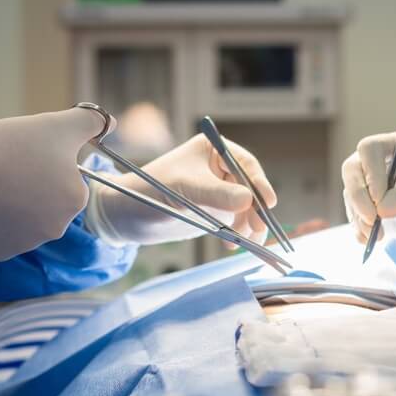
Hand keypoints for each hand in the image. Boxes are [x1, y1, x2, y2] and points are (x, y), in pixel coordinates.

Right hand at [0, 107, 110, 260]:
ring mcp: (27, 244)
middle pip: (45, 201)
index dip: (45, 163)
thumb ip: (89, 122)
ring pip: (23, 219)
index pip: (65, 179)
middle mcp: (56, 229)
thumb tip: (111, 124)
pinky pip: (0, 234)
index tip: (25, 155)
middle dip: (31, 186)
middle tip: (7, 168)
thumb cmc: (8, 147)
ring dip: (12, 204)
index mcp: (75, 199)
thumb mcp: (56, 125)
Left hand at [86, 134, 275, 245]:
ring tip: (246, 242)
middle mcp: (218, 169)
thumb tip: (249, 200)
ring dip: (250, 226)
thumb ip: (217, 194)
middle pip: (250, 188)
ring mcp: (217, 192)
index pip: (245, 165)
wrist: (127, 215)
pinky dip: (238, 234)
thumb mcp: (185, 190)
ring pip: (246, 209)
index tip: (268, 202)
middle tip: (258, 228)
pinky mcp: (213, 213)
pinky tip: (231, 245)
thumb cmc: (150, 191)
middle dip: (256, 210)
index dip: (259, 183)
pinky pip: (235, 223)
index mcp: (212, 150)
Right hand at [341, 132, 395, 257]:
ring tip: (379, 235)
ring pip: (349, 194)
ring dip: (361, 218)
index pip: (369, 149)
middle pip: (351, 170)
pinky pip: (351, 212)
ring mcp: (363, 181)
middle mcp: (373, 160)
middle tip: (372, 221)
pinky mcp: (359, 201)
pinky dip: (358, 228)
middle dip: (359, 198)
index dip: (371, 173)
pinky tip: (370, 239)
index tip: (379, 199)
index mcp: (393, 146)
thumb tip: (381, 208)